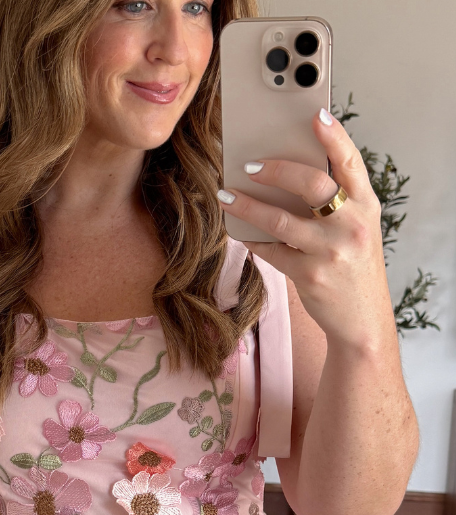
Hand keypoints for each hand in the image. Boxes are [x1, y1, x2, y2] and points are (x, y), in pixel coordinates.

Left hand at [217, 109, 394, 352]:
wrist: (362, 321)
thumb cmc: (353, 267)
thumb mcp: (357, 229)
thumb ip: (336, 202)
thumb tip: (285, 176)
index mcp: (367, 205)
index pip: (351, 162)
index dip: (334, 136)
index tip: (315, 115)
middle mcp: (352, 224)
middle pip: (310, 183)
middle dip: (274, 169)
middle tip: (248, 165)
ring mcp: (331, 250)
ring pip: (280, 219)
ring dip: (248, 206)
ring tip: (226, 196)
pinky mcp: (310, 275)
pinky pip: (272, 251)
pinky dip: (254, 241)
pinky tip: (242, 233)